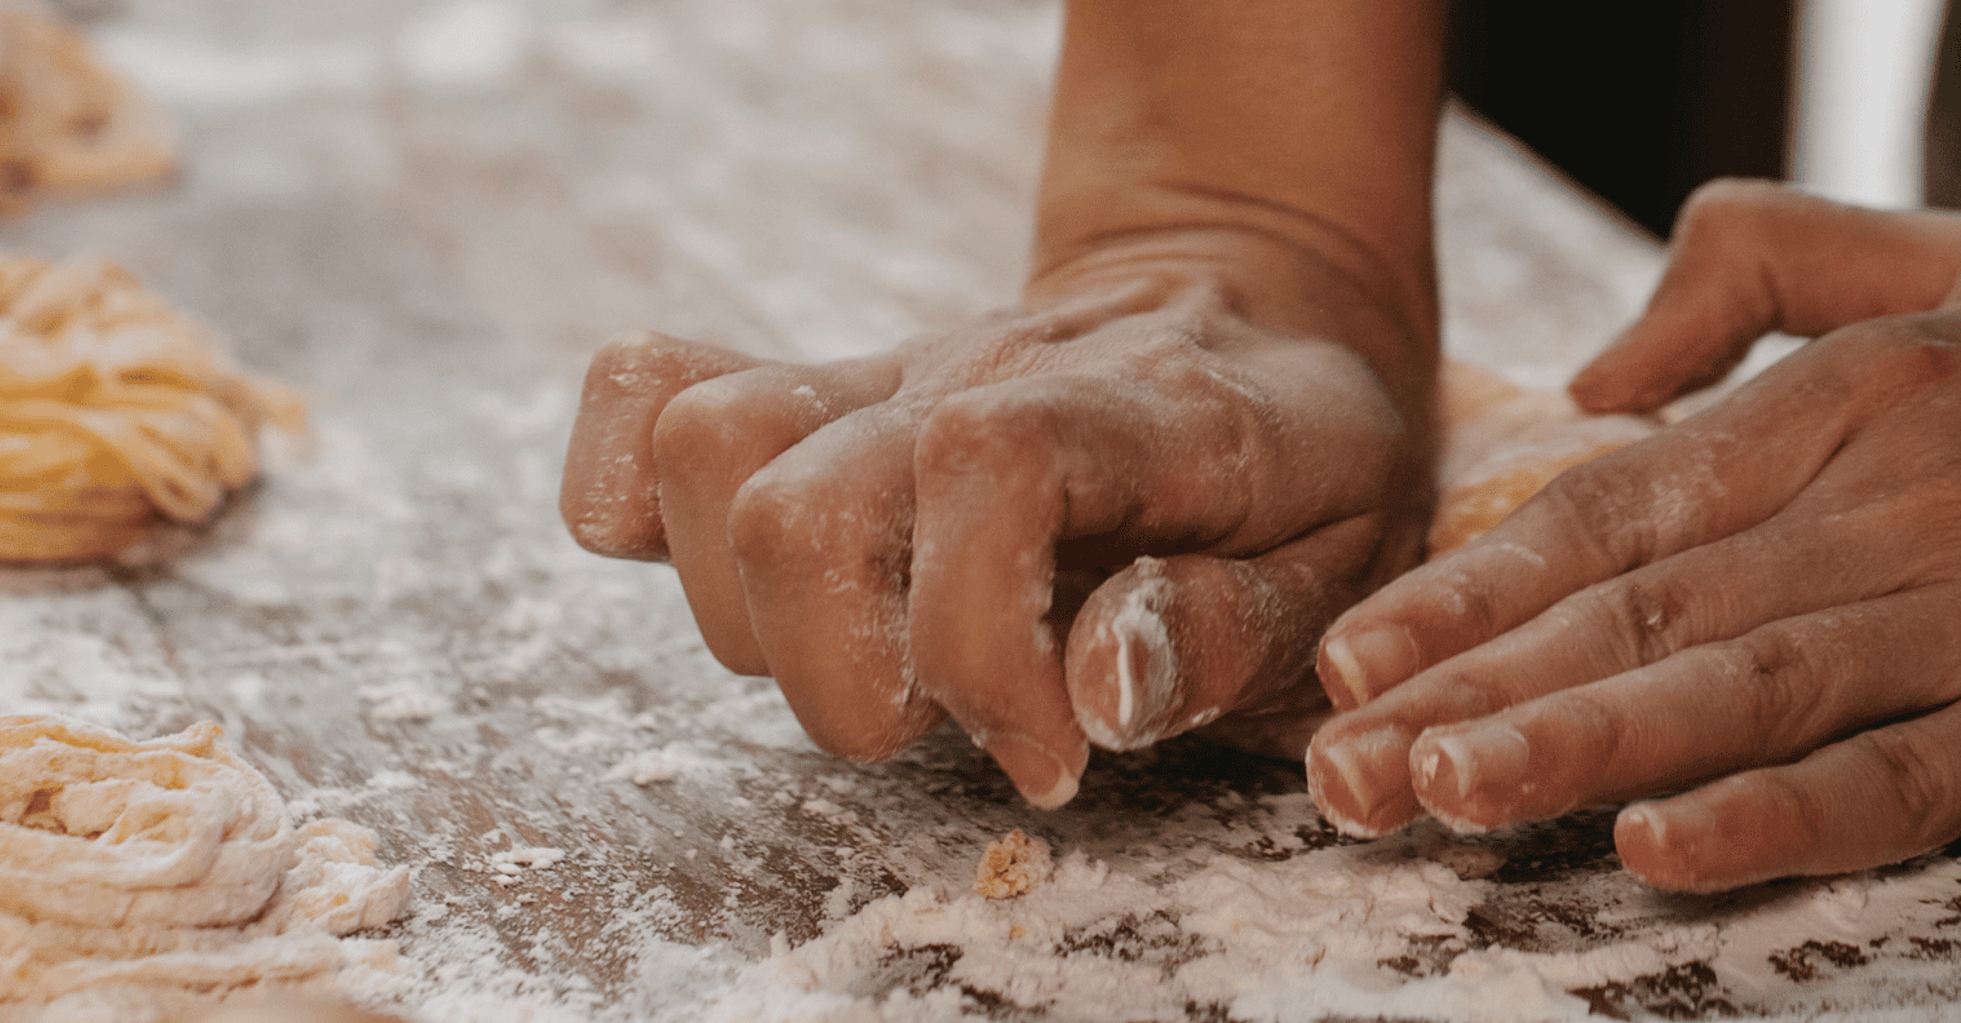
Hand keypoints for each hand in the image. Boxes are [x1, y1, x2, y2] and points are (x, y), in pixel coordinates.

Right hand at [562, 254, 1431, 806]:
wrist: (1250, 307)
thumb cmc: (1301, 465)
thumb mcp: (1344, 558)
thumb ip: (1232, 628)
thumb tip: (1097, 687)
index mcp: (1128, 410)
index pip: (982, 470)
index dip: (980, 647)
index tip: (1049, 751)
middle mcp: (974, 377)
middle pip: (795, 501)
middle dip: (847, 682)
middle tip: (951, 720)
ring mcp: (878, 380)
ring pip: (702, 450)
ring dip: (753, 616)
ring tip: (870, 658)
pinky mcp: (817, 398)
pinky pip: (650, 397)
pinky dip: (633, 493)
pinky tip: (727, 572)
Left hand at [1305, 180, 1960, 890]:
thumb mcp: (1912, 259)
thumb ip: (1748, 274)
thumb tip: (1598, 378)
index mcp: (1839, 402)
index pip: (1608, 514)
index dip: (1470, 593)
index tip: (1353, 661)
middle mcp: (1889, 501)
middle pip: (1641, 613)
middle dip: (1478, 694)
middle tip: (1346, 767)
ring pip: (1744, 692)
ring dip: (1583, 750)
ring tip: (1444, 795)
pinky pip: (1904, 777)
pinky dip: (1780, 818)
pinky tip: (1656, 849)